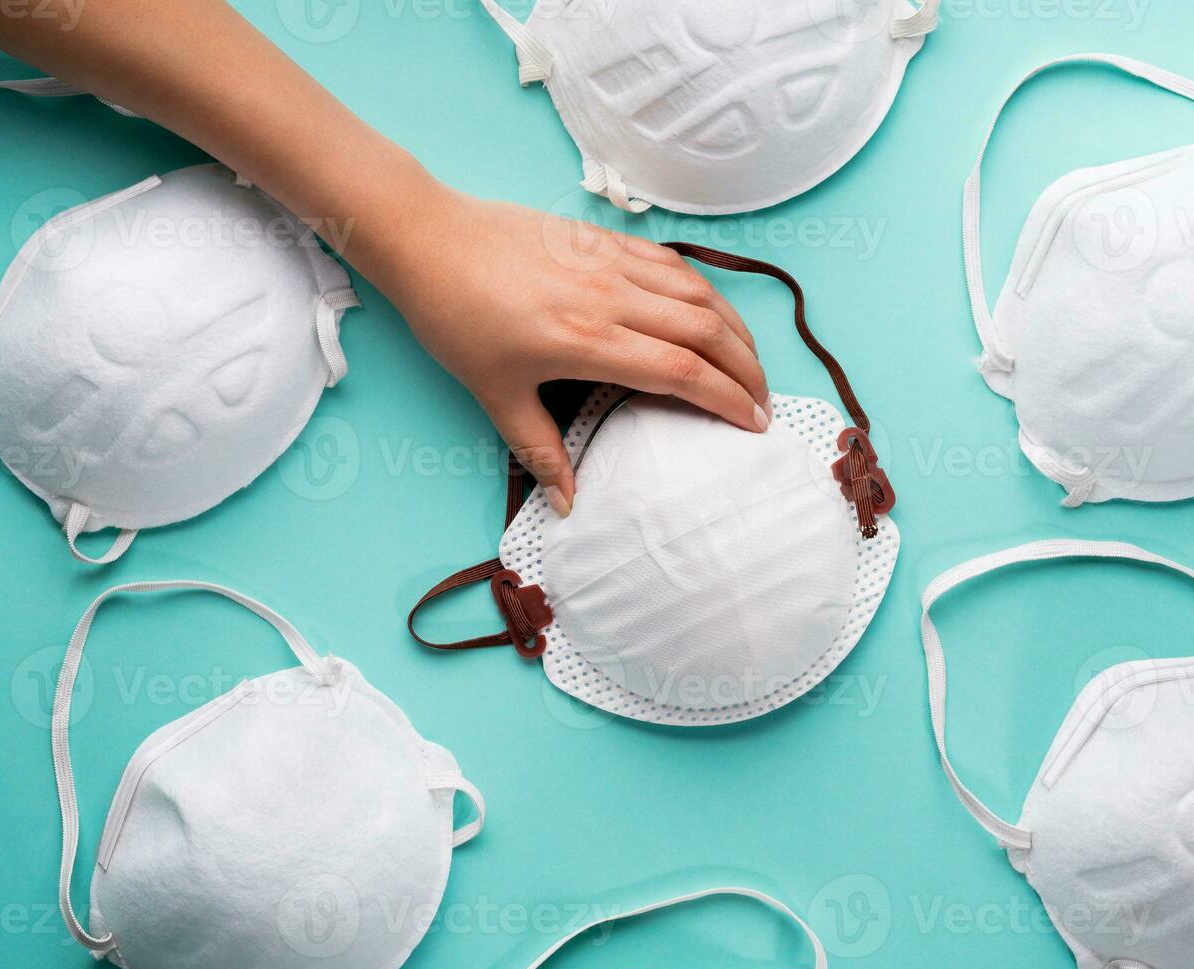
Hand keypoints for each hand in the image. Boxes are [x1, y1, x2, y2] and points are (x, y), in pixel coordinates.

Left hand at [375, 184, 770, 515]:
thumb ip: (540, 450)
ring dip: (736, 328)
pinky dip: (705, 290)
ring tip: (752, 362)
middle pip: (707, 330)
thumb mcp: (494, 394)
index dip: (726, 399)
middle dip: (748, 369)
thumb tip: (569, 503)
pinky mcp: (604, 240)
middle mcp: (610, 297)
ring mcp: (611, 263)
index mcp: (586, 340)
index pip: (681, 370)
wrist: (429, 241)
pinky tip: (714, 312)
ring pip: (699, 292)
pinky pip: (673, 264)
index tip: (753, 424)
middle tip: (764, 402)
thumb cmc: (455, 317)